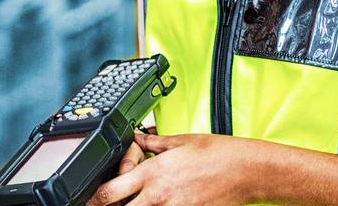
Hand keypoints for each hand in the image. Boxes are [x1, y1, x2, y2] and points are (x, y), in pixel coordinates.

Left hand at [88, 133, 265, 205]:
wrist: (247, 171)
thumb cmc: (219, 155)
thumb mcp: (182, 141)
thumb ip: (154, 142)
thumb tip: (138, 138)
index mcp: (152, 173)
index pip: (109, 192)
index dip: (93, 199)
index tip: (90, 199)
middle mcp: (157, 196)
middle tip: (107, 204)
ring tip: (139, 201)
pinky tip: (162, 204)